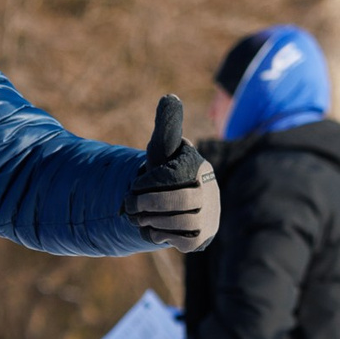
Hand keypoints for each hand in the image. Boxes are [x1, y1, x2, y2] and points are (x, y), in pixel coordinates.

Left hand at [126, 94, 219, 252]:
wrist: (172, 206)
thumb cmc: (165, 173)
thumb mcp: (162, 150)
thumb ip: (166, 127)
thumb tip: (170, 97)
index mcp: (198, 166)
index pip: (174, 176)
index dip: (148, 183)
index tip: (134, 184)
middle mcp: (209, 190)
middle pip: (179, 202)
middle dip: (148, 205)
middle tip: (129, 206)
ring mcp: (209, 214)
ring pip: (182, 221)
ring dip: (153, 220)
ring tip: (139, 217)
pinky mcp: (203, 236)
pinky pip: (185, 241)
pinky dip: (164, 236)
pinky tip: (154, 229)